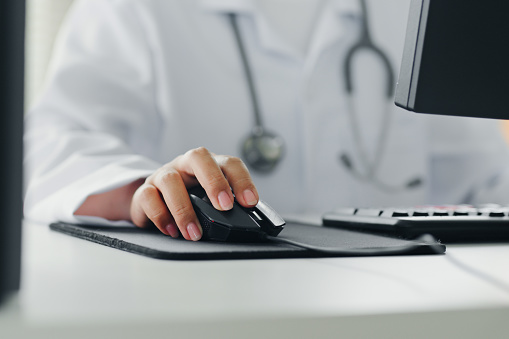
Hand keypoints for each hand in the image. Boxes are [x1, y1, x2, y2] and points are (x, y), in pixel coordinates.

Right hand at [130, 147, 258, 240]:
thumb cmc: (189, 200)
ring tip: (194, 234)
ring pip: (171, 180)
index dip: (242, 180)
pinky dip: (161, 216)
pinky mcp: (144, 190)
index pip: (229, 163)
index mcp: (209, 164)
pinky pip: (148, 197)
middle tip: (224, 207)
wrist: (153, 201)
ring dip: (184, 209)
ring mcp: (163, 175)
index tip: (250, 202)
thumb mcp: (210, 199)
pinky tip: (172, 231)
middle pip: (199, 158)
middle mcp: (186, 165)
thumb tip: (247, 224)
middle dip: (214, 182)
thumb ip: (225, 205)